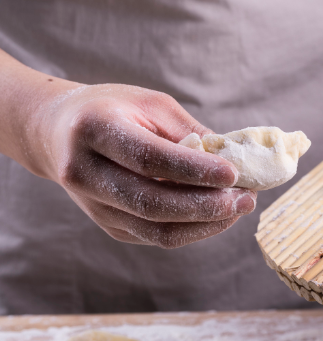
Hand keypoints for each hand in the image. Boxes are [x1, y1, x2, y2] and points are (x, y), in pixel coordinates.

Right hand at [30, 83, 255, 248]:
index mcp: (95, 130)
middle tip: (246, 198)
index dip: (195, 170)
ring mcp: (92, 205)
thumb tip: (235, 160)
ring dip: (205, 224)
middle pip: (152, 203)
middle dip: (206, 205)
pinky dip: (192, 229)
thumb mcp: (151, 104)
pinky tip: (217, 214)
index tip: (234, 173)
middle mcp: (84, 172)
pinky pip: (155, 237)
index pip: (149, 158)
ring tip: (240, 208)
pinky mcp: (106, 224)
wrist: (57, 132)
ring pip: (156, 230)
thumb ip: (190, 132)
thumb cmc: (112, 109)